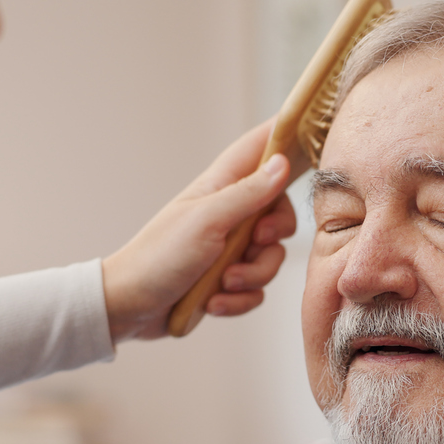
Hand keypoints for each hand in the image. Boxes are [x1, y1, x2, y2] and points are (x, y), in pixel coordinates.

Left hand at [102, 121, 297, 342]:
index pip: (262, 145)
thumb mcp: (208, 220)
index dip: (288, 136)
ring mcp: (229, 247)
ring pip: (272, 257)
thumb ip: (248, 193)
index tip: (313, 139)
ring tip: (223, 284)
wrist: (130, 306)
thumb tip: (282, 162)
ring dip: (252, 276)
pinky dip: (239, 299)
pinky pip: (257, 288)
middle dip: (274, 237)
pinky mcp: (228, 279)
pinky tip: (214, 302)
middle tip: (254, 242)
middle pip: (280, 213)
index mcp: (223, 186)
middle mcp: (230, 213)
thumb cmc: (159, 256)